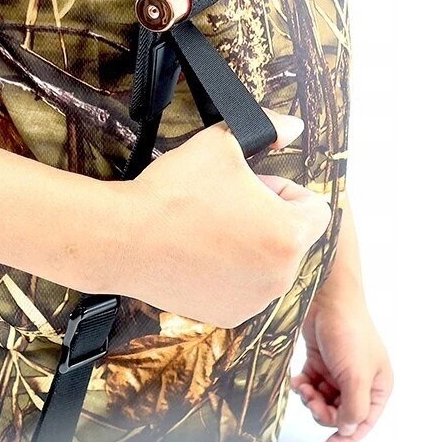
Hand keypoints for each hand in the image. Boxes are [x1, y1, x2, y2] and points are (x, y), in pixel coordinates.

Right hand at [111, 110, 330, 327]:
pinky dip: (228, 272)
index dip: (284, 190)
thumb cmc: (174, 191)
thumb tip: (293, 126)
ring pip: (267, 263)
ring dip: (249, 245)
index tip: (251, 186)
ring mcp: (255, 300)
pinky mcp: (229, 315)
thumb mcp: (221, 142)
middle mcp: (281, 275)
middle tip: (222, 202)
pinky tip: (197, 253)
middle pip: (290, 236)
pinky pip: (243, 287)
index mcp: (288, 233)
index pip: (315, 208)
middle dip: (265, 217)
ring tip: (206, 226)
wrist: (125, 239)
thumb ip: (268, 129)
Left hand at [291, 287, 392, 441]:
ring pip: (323, 400)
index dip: (345, 438)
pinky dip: (303, 386)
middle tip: (312, 401)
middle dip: (323, 411)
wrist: (327, 298)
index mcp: (377, 387)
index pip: (362, 422)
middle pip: (339, 413)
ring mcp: (338, 371)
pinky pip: (310, 384)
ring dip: (311, 398)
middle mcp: (359, 381)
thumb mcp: (356, 375)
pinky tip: (298, 380)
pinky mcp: (320, 361)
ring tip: (304, 388)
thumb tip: (347, 429)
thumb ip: (353, 407)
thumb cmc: (349, 330)